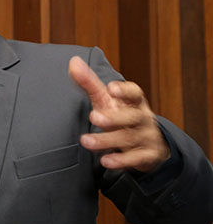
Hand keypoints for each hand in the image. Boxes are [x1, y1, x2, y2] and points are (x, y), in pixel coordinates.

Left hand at [69, 56, 169, 172]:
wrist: (150, 143)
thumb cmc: (122, 114)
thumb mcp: (107, 99)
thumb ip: (90, 82)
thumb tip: (73, 62)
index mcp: (134, 102)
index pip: (134, 93)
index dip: (124, 91)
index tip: (111, 88)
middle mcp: (142, 118)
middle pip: (131, 117)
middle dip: (113, 117)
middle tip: (94, 117)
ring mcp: (146, 137)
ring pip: (128, 138)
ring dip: (107, 140)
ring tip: (86, 141)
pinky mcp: (146, 156)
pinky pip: (136, 159)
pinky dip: (121, 161)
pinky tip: (106, 162)